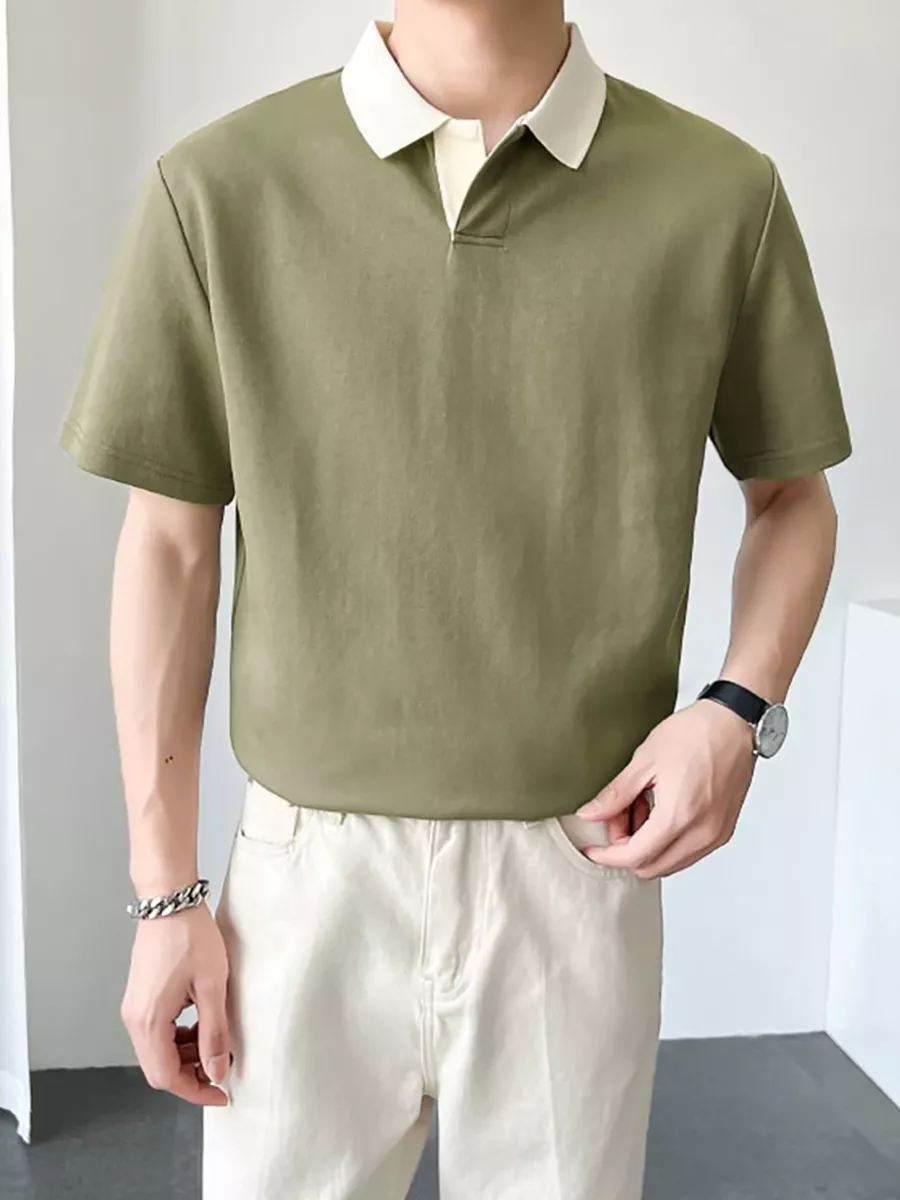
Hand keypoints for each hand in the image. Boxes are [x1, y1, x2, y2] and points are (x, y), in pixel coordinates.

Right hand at [120, 901, 230, 1105]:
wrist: (169, 900)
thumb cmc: (191, 937)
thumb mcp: (212, 986)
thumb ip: (214, 1033)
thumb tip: (216, 1072)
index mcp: (149, 1022)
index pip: (167, 1077)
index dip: (196, 1091)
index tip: (222, 1093)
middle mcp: (134, 1019)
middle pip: (159, 1067)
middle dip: (192, 1073)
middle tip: (223, 1066)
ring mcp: (135, 1007)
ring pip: (159, 1050)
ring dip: (187, 1054)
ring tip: (217, 1042)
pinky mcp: (141, 996)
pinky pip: (158, 1030)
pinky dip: (180, 1036)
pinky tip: (202, 1022)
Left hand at [576, 699, 757, 877]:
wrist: (733, 722)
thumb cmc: (696, 733)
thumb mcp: (645, 760)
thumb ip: (616, 794)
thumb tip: (591, 814)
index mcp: (678, 817)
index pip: (635, 856)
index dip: (608, 856)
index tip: (593, 849)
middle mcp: (701, 833)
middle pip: (653, 867)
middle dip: (627, 850)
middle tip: (617, 818)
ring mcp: (716, 834)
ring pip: (671, 862)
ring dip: (648, 846)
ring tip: (640, 809)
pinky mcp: (724, 830)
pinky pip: (689, 852)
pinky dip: (668, 841)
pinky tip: (661, 811)